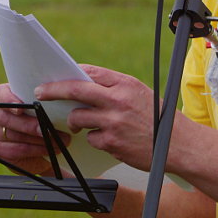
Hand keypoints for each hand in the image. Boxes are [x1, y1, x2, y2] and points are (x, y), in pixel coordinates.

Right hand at [0, 83, 70, 175]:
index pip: (1, 94)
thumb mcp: (44, 105)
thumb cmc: (43, 115)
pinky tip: (47, 150)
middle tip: (48, 130)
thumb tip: (55, 96)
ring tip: (55, 141)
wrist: (41, 140)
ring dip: (37, 140)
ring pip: (12, 136)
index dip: (9, 100)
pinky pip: (13, 151)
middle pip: (6, 118)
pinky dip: (33, 151)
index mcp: (2, 95)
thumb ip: (44, 100)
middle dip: (29, 125)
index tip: (21, 107)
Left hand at [34, 65, 155, 170]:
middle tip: (39, 93)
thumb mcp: (139, 93)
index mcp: (125, 84)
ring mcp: (114, 122)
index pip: (90, 72)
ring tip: (85, 125)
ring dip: (76, 121)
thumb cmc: (159, 118)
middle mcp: (118, 100)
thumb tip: (85, 85)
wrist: (179, 145)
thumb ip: (114, 89)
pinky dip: (96, 139)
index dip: (70, 74)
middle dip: (53, 91)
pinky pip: (91, 138)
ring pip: (78, 117)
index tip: (56, 78)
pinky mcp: (112, 142)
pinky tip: (112, 140)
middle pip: (75, 90)